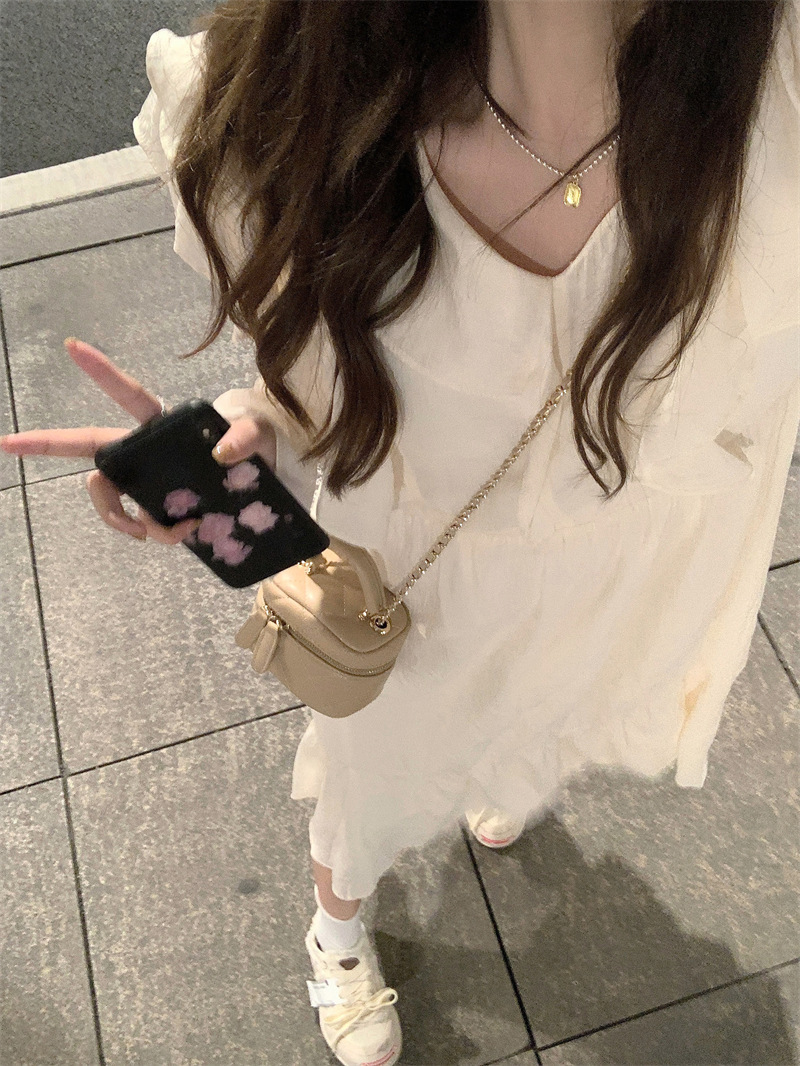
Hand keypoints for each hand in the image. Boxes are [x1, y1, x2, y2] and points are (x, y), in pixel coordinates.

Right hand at [0, 338, 275, 543]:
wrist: (263, 481)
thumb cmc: (256, 445)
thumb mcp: (257, 436)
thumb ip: (244, 438)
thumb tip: (221, 453)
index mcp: (162, 422)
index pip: (128, 394)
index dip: (102, 372)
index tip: (72, 345)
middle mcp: (143, 448)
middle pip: (87, 447)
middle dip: (45, 444)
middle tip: (6, 444)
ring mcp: (145, 477)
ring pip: (108, 496)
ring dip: (124, 518)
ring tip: (159, 533)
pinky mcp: (155, 504)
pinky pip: (138, 523)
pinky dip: (155, 534)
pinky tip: (180, 534)